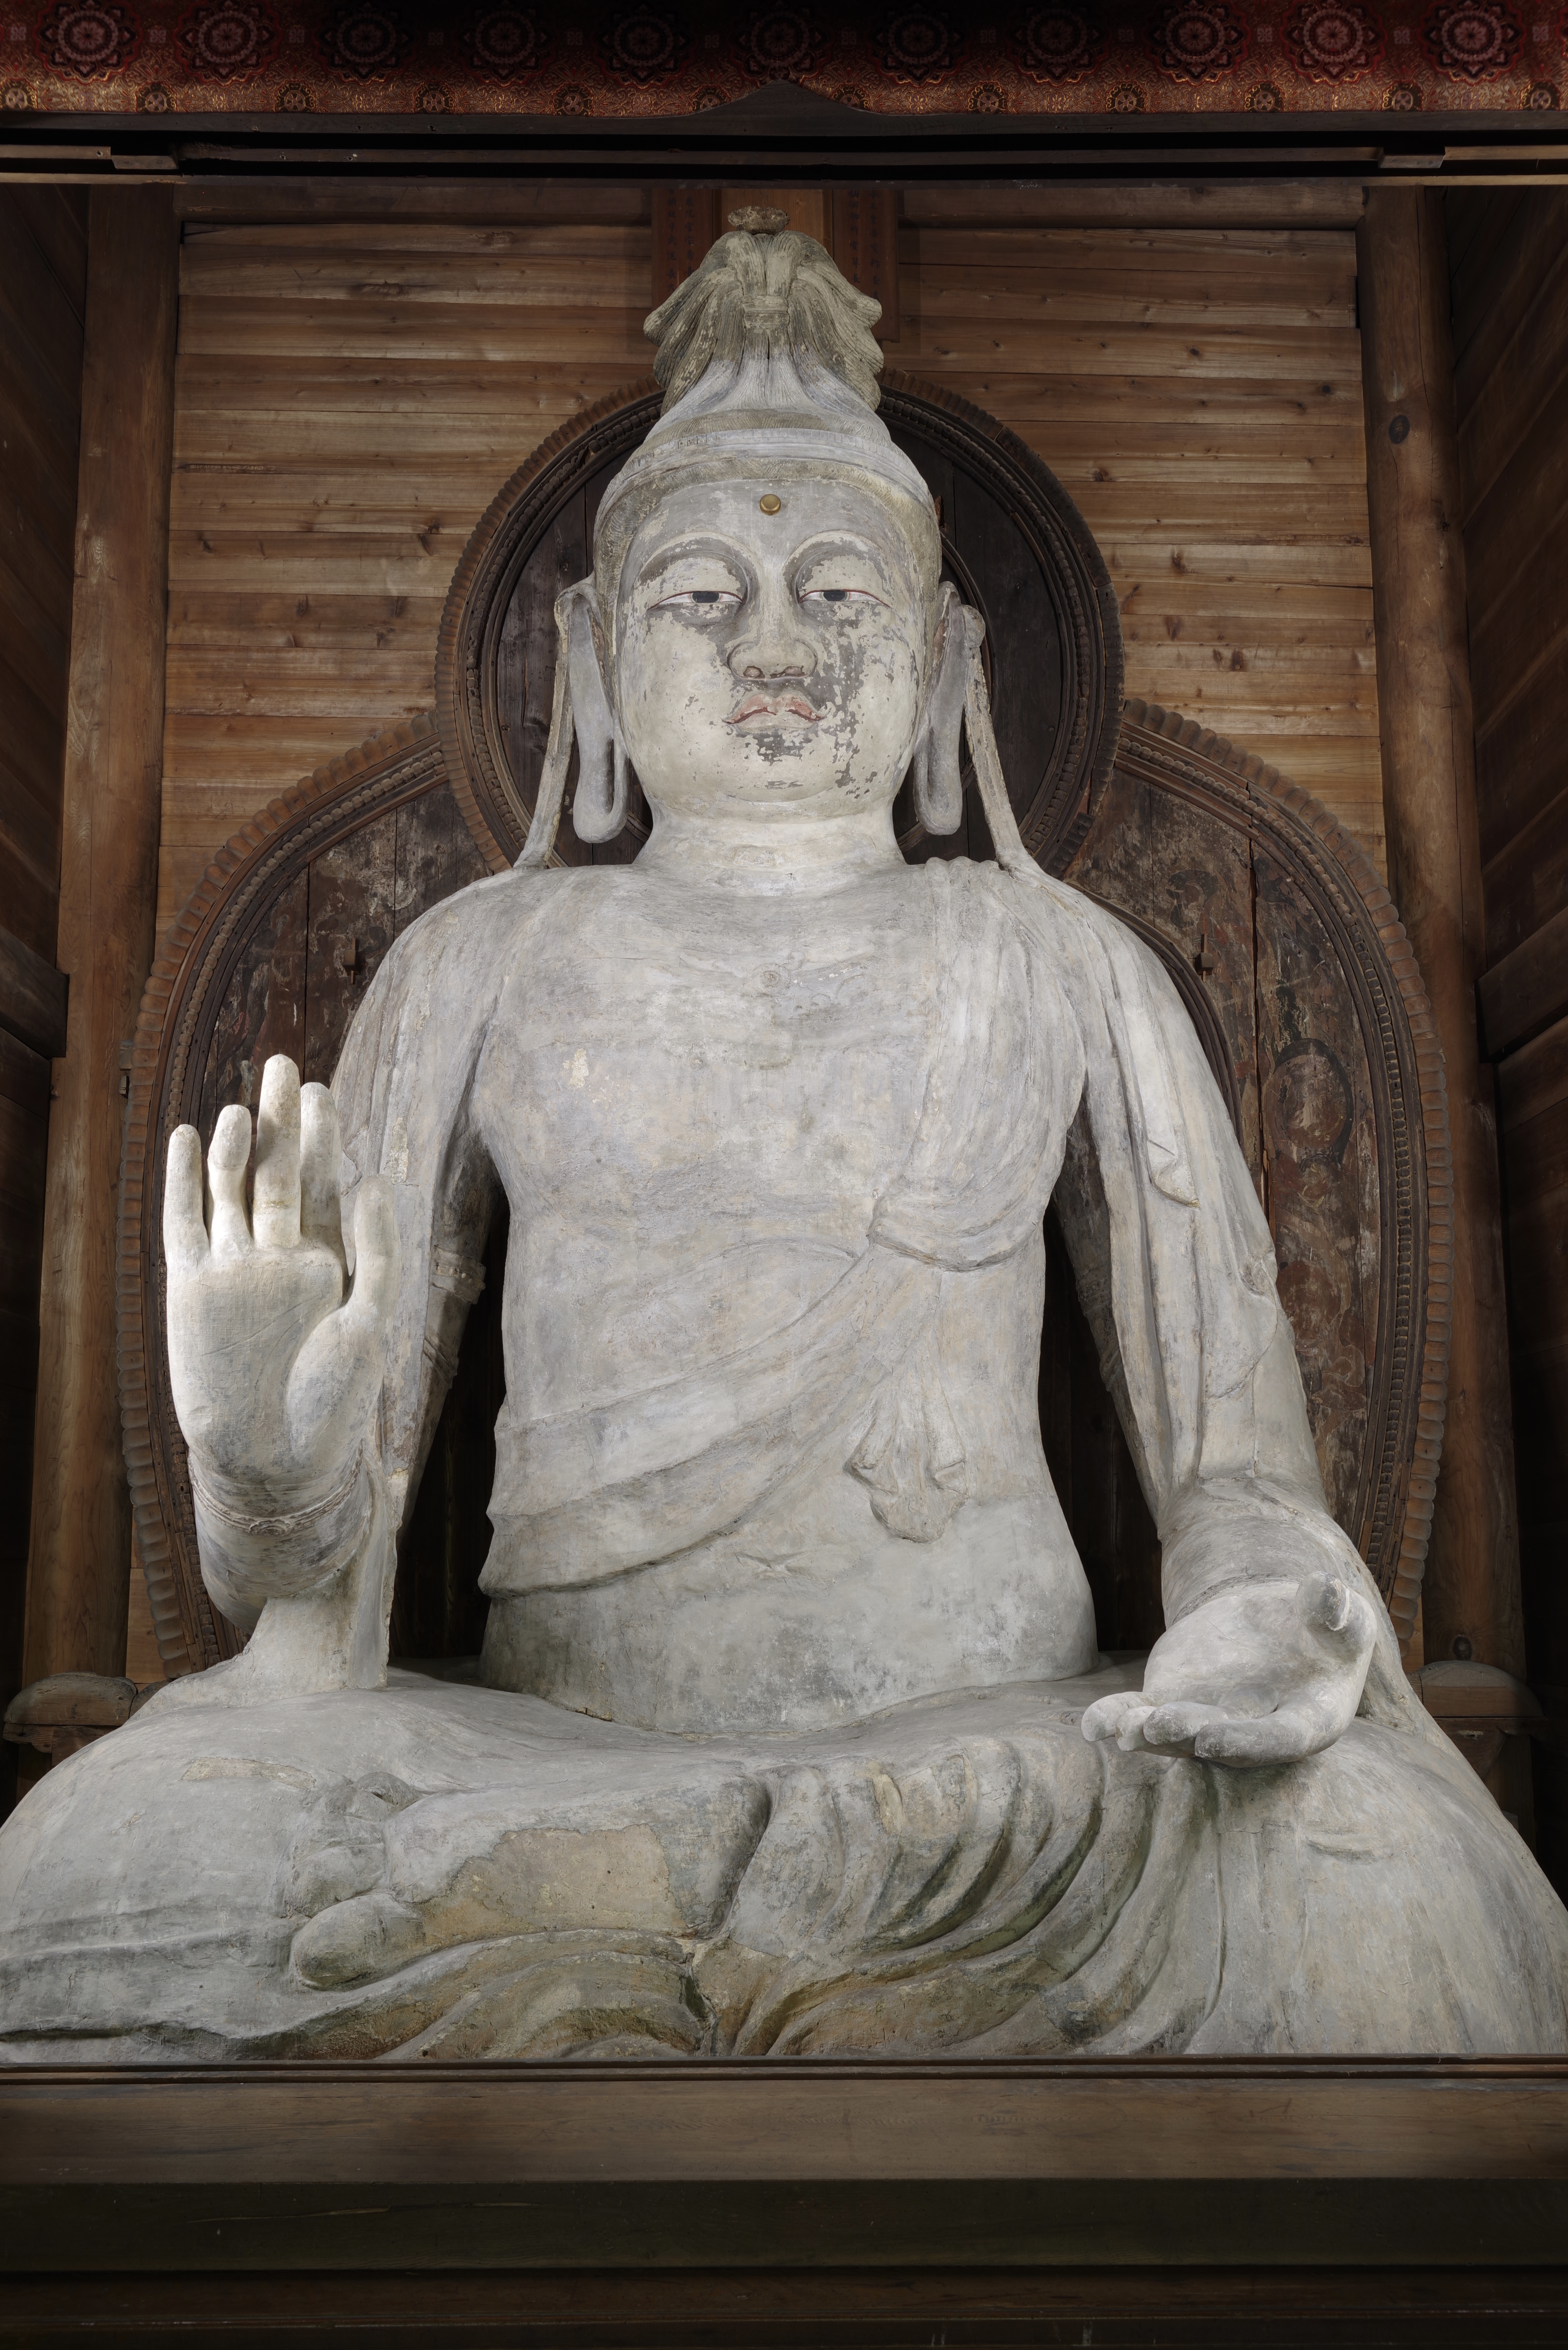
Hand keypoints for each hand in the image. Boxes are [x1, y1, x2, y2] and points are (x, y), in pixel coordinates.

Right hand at [164, 1055, 398, 1536]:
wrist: (272, 1461)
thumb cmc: (332, 1406)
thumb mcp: (372, 1324)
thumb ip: (378, 1252)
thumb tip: (375, 1177)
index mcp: (325, 1262)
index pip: (324, 1184)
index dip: (323, 1137)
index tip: (323, 1091)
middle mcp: (278, 1257)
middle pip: (279, 1173)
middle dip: (282, 1123)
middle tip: (285, 1067)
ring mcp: (234, 1269)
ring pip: (233, 1188)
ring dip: (237, 1141)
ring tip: (244, 1098)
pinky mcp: (193, 1287)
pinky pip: (185, 1221)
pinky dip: (185, 1180)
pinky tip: (188, 1137)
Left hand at [1082, 1565, 1377, 1767]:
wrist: (1283, 1626)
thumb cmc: (1324, 1626)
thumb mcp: (1340, 1615)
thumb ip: (1336, 1611)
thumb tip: (1329, 1592)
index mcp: (1306, 1720)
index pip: (1276, 1739)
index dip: (1245, 1741)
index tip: (1211, 1740)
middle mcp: (1254, 1731)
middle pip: (1218, 1739)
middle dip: (1185, 1732)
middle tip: (1153, 1724)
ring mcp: (1210, 1719)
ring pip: (1174, 1735)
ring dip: (1146, 1733)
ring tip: (1117, 1728)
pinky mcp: (1176, 1701)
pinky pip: (1143, 1715)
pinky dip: (1117, 1718)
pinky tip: (1091, 1726)